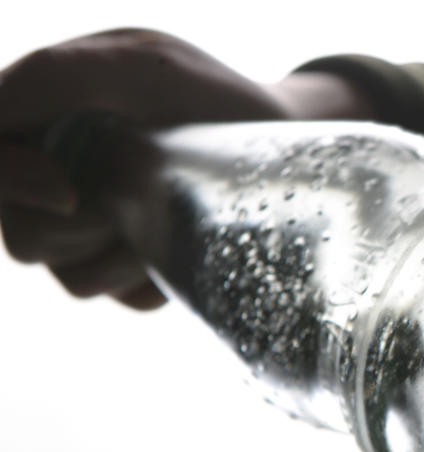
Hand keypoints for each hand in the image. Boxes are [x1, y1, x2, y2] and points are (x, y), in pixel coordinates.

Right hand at [0, 28, 373, 308]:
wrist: (282, 141)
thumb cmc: (211, 96)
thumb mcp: (143, 69)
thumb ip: (57, 78)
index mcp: (42, 124)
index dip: (10, 183)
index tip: (70, 191)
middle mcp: (59, 182)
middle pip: (26, 236)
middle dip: (87, 226)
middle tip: (150, 194)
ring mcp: (97, 234)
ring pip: (74, 278)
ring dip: (132, 254)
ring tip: (181, 214)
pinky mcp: (136, 270)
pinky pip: (126, 297)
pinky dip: (160, 277)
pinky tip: (192, 243)